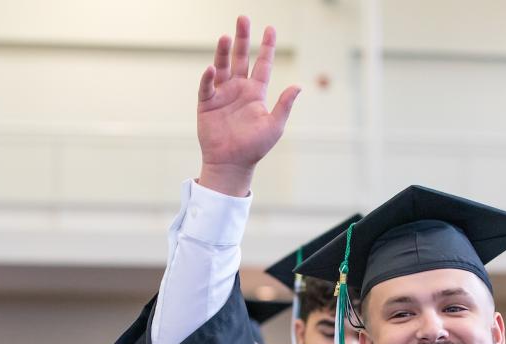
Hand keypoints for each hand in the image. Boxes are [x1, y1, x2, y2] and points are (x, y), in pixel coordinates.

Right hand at [197, 16, 300, 196]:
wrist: (232, 163)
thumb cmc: (255, 147)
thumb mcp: (274, 126)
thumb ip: (284, 105)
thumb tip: (298, 86)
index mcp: (256, 93)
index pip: (262, 64)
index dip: (266, 47)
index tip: (270, 28)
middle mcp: (239, 89)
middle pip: (241, 58)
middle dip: (242, 38)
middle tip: (242, 18)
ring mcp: (222, 95)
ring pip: (223, 66)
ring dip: (223, 51)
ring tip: (225, 36)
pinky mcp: (207, 103)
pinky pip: (207, 86)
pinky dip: (209, 77)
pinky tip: (212, 68)